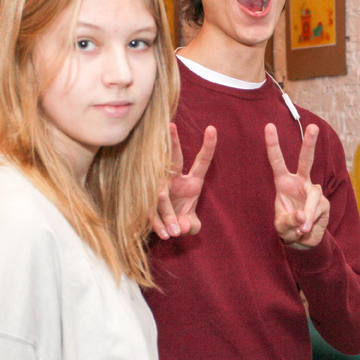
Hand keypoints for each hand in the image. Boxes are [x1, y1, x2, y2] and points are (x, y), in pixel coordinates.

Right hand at [151, 123, 216, 238]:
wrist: (164, 228)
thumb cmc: (181, 220)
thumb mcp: (190, 225)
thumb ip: (191, 226)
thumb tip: (181, 227)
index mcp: (193, 181)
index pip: (202, 161)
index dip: (208, 146)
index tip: (212, 128)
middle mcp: (175, 178)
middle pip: (174, 158)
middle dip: (172, 141)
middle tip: (170, 124)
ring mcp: (159, 186)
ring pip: (161, 194)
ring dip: (168, 215)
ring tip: (175, 232)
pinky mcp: (147, 198)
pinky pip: (151, 209)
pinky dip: (159, 224)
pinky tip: (165, 234)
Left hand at [266, 123, 328, 248]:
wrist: (302, 239)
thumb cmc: (287, 227)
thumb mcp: (281, 226)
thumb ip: (289, 221)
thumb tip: (303, 216)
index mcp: (283, 182)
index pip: (277, 161)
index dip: (273, 144)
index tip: (269, 126)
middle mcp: (300, 182)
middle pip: (306, 160)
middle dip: (309, 143)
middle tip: (313, 126)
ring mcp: (314, 192)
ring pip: (314, 196)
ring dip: (309, 213)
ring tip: (303, 228)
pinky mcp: (324, 203)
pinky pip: (318, 210)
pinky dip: (312, 221)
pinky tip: (307, 229)